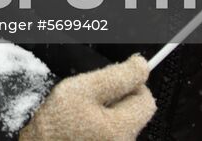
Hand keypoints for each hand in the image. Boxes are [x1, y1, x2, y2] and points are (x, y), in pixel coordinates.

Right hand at [20, 55, 153, 140]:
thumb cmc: (54, 122)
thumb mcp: (83, 89)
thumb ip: (117, 76)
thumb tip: (142, 66)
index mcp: (122, 129)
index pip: (146, 100)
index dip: (130, 85)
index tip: (110, 82)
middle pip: (135, 113)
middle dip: (118, 100)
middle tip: (92, 97)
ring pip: (123, 123)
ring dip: (108, 113)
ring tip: (84, 113)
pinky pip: (111, 134)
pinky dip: (101, 125)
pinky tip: (83, 125)